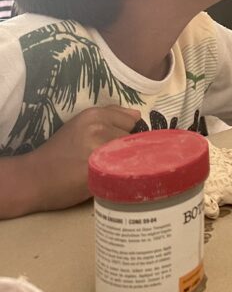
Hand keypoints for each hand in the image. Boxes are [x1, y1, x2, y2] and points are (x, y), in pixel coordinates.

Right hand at [26, 106, 140, 210]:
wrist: (33, 178)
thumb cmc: (59, 152)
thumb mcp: (80, 125)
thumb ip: (108, 117)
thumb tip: (136, 115)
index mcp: (94, 114)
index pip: (131, 120)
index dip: (125, 133)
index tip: (112, 143)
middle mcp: (99, 127)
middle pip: (132, 137)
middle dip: (124, 148)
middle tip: (104, 159)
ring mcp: (99, 147)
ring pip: (130, 154)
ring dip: (122, 162)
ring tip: (103, 168)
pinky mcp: (99, 169)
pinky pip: (123, 170)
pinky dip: (119, 175)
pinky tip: (104, 178)